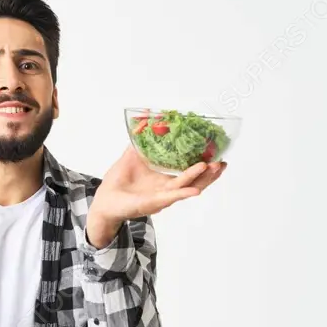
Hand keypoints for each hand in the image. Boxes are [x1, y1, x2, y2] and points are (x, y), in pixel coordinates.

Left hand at [86, 145, 226, 247]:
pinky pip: (170, 198)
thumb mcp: (130, 156)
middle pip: (194, 182)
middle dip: (210, 174)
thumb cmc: (118, 182)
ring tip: (214, 168)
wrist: (104, 200)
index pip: (189, 173)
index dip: (204, 167)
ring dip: (201, 179)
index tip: (218, 156)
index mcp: (164, 179)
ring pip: (186, 188)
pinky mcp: (152, 203)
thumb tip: (143, 122)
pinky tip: (195, 190)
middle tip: (223, 163)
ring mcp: (161, 197)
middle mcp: (166, 189)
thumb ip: (139, 141)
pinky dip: (183, 194)